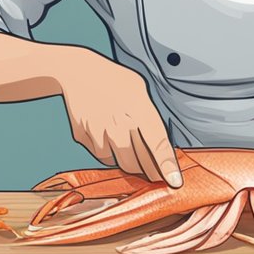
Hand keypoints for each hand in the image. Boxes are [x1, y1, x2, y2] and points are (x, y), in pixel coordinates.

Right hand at [58, 48, 182, 187]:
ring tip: (130, 147)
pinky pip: (103, 157)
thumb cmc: (113, 80)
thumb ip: (151, 117)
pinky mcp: (84, 138)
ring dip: (130, 163)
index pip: (158, 145)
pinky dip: (109, 154)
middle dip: (151, 172)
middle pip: (140, 163)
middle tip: (156, 173)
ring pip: (121, 164)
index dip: (167, 166)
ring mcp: (99, 133)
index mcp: (139, 109)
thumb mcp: (140, 90)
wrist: (78, 73)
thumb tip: (162, 147)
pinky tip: (109, 137)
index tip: (174, 181)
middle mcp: (119, 124)